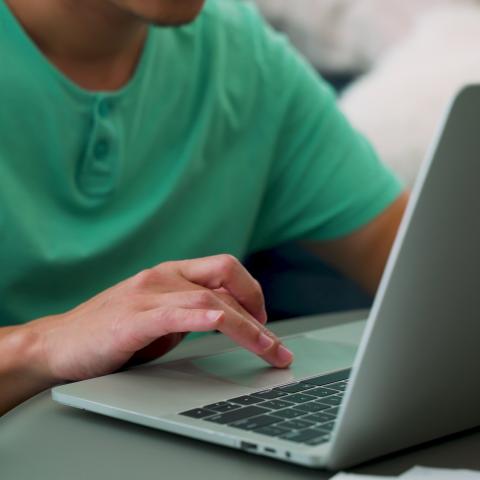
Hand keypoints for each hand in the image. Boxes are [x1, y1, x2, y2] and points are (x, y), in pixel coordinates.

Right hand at [25, 255, 293, 385]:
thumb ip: (187, 312)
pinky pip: (177, 314)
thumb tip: (221, 321)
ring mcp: (149, 294)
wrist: (58, 343)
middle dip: (259, 310)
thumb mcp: (157, 316)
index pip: (224, 269)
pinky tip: (222, 325)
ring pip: (212, 301)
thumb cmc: (109, 331)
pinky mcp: (134, 319)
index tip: (263, 319)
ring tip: (269, 350)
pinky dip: (206, 318)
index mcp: (170, 273)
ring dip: (248, 327)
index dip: (251, 291)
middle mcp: (163, 276)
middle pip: (226, 280)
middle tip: (274, 343)